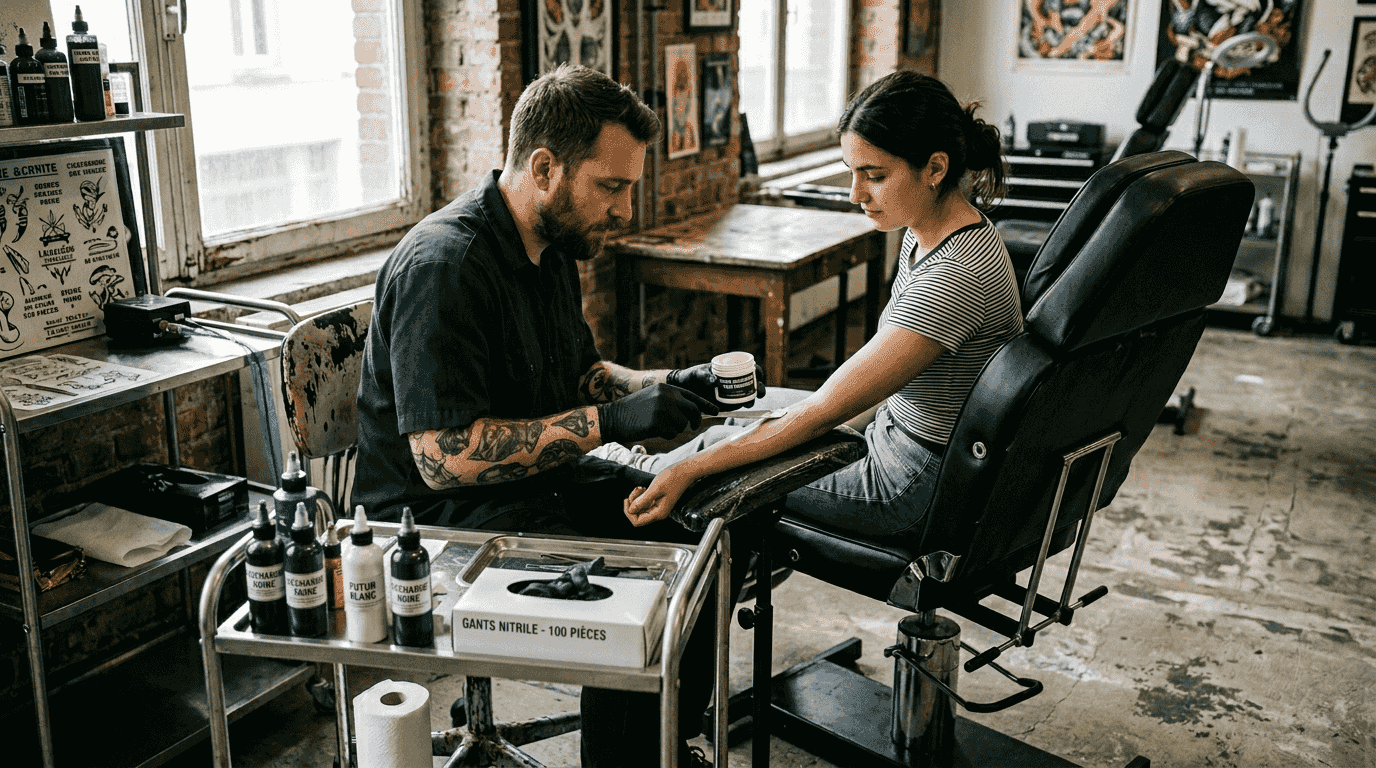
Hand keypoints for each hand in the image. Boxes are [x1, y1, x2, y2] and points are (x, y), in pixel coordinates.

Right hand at [597, 383, 718, 443]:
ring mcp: (662, 408)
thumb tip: (693, 413)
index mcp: (666, 388)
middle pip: (692, 410)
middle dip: (695, 421)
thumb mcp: (653, 398)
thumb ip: (672, 402)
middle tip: (693, 427)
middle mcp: (666, 395)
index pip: (692, 396)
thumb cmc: (634, 411)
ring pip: (682, 424)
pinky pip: (671, 433)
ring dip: (674, 429)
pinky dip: (665, 435)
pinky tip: (652, 430)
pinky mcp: (657, 421)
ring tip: (659, 426)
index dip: (706, 405)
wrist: (613, 417)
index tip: (716, 411)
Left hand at [624, 467, 694, 526]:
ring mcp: (658, 507)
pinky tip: (643, 488)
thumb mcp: (655, 489)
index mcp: (658, 513)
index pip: (637, 522)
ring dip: (636, 498)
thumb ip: (642, 501)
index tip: (627, 499)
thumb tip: (631, 510)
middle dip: (633, 503)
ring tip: (641, 488)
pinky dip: (641, 495)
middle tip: (637, 490)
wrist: (685, 471)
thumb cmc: (672, 479)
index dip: (629, 512)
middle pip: (637, 515)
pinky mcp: (658, 500)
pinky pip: (644, 502)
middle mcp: (658, 513)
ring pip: (640, 508)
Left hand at [667, 362, 766, 409]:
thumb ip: (704, 376)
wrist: (684, 389)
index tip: (759, 375)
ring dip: (752, 399)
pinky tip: (742, 407)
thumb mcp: (697, 374)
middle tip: (759, 393)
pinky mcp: (727, 403)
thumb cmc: (691, 376)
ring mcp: (731, 392)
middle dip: (760, 389)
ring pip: (748, 395)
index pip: (749, 368)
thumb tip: (713, 382)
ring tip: (749, 403)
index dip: (758, 371)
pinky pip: (738, 405)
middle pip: (753, 384)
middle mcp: (734, 380)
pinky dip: (742, 406)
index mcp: (730, 368)